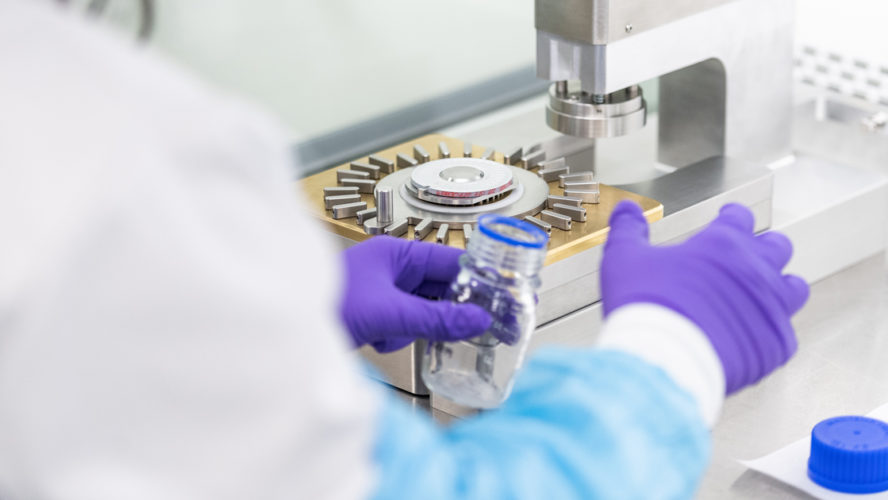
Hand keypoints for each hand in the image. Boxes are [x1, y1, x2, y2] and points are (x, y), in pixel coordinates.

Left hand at [340, 236, 491, 352]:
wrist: (289, 333)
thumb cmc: (327, 305)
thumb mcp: (390, 312)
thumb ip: (437, 319)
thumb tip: (478, 320)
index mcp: (396, 254)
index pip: (450, 260)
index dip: (479, 278)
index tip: (503, 297)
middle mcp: (391, 270)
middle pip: (439, 288)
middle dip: (451, 310)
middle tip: (486, 327)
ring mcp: (382, 294)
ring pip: (422, 312)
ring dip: (413, 328)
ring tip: (394, 333)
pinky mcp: (373, 317)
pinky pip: (402, 327)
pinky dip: (395, 337)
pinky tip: (379, 341)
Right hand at [601, 201, 809, 393]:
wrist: (663, 358)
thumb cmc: (647, 308)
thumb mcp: (625, 259)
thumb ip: (629, 230)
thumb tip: (626, 211)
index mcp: (721, 244)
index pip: (740, 217)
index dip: (733, 215)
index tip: (729, 216)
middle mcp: (753, 271)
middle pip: (777, 247)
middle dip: (763, 248)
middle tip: (749, 255)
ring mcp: (769, 308)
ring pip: (794, 288)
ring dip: (780, 287)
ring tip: (764, 294)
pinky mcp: (775, 344)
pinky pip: (784, 335)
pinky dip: (770, 333)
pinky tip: (754, 335)